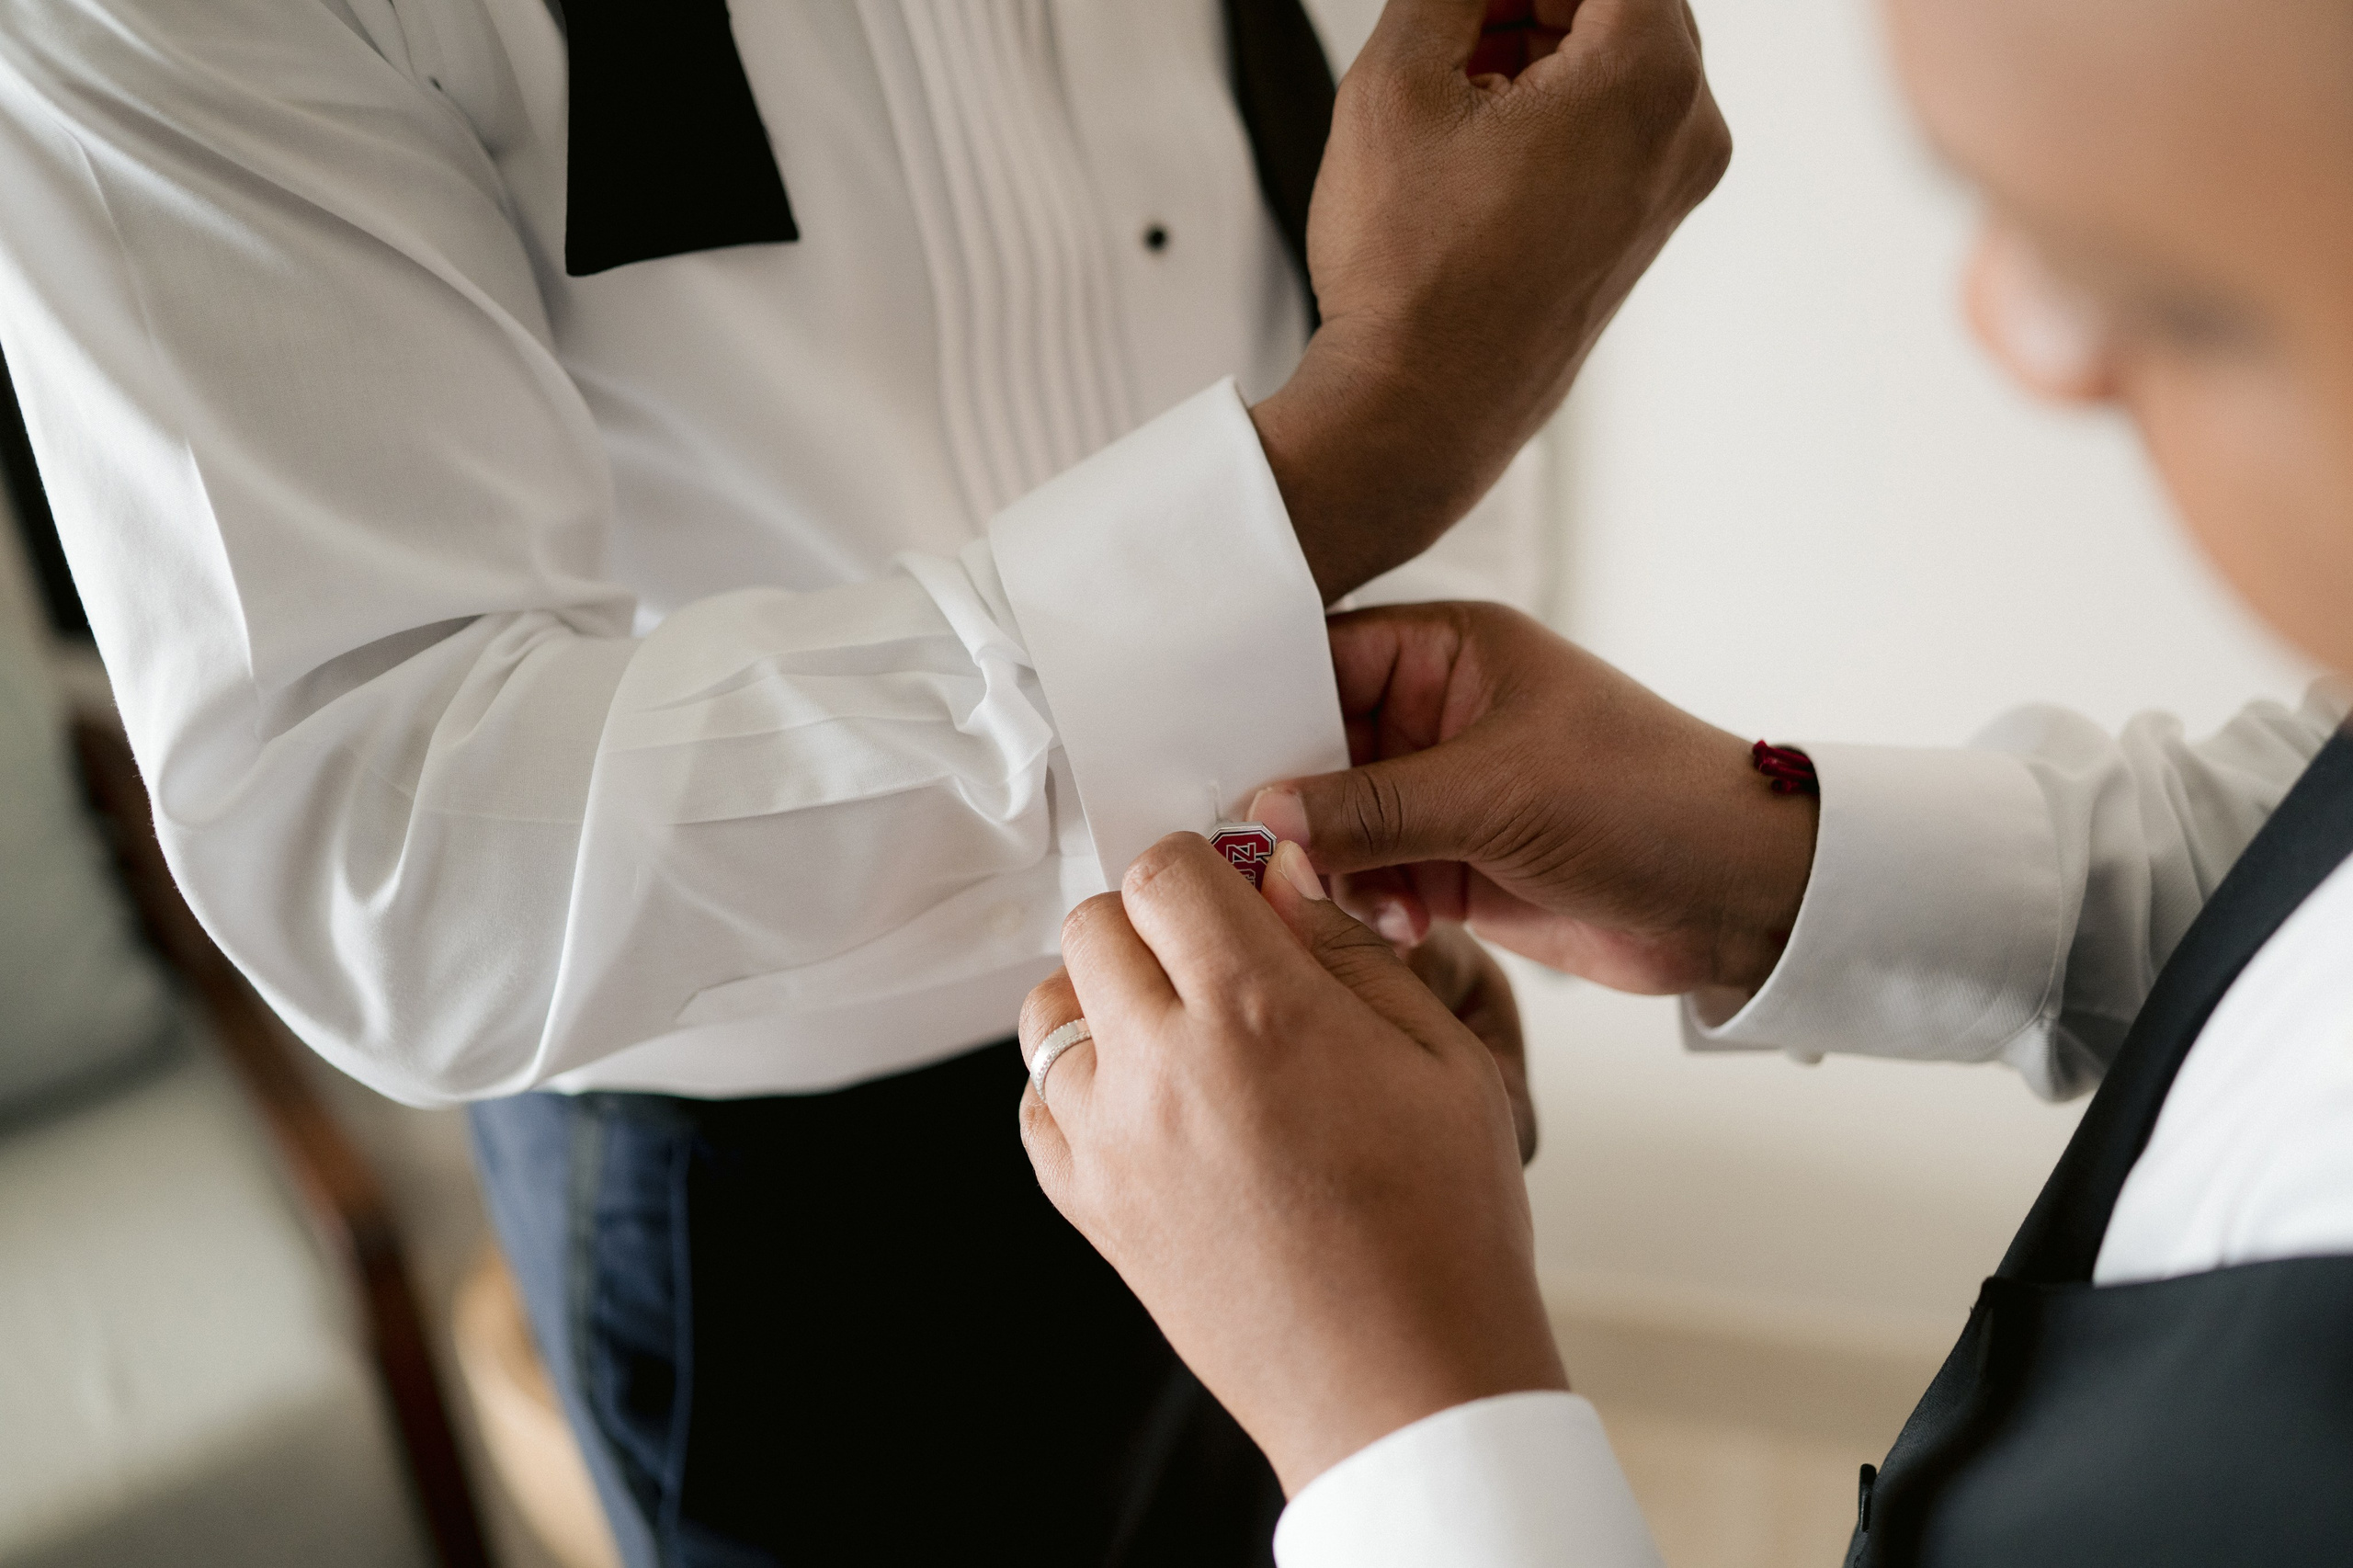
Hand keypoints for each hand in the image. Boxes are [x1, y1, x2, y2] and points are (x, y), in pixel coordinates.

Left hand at [1017, 835, 1564, 1495]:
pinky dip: (1074, 1087)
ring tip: (1180, 1033)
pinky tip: (1145, 1103)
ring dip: (1104, 999)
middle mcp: (1164, 1065)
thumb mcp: (1444, 1058)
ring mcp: (1114, 1143)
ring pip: (1050, 1012)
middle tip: (1216, 959)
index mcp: (1258, 1009)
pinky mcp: (1094, 1211)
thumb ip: (1350, 950)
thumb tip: (1282, 878)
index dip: (1205, 864)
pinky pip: (1036, 1110)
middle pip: (1095, 925)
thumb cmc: (1445, 1230)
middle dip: (1153, 921)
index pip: (1166, 869)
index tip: (1239, 892)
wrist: (1406, 1386)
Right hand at [1250, 601, 1818, 1005]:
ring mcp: (1440, 793)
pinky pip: (1370, 878)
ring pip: (1334, 823)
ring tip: (1323, 896)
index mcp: (1447, 653)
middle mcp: (1434, 714)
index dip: (1255, 700)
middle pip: (1312, 746)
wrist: (1741, 896)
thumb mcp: (1499, 793)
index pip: (1318, 656)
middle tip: (1227, 843)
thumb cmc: (1645, 801)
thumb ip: (1374, 805)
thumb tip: (1262, 815)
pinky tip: (1393, 924)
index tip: (1192, 747)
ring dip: (1323, 864)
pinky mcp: (1452, 864)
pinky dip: (1364, 904)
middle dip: (1278, 799)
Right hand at [1262, 0, 1731, 599]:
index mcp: (1647, 79)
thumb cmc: (1412, 277)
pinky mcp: (1645, 223)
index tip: (1463, 7)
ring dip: (1535, 43)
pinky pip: (1615, 121)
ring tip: (1450, 86)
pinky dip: (1554, 103)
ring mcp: (1674, 185)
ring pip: (1616, 56)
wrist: (1421, 408)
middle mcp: (1687, 131)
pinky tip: (1477, 137)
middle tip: (1449, 27)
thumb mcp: (1397, 82)